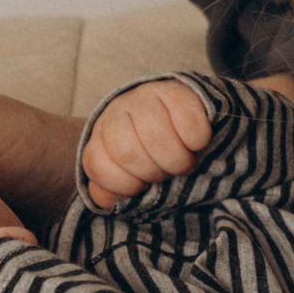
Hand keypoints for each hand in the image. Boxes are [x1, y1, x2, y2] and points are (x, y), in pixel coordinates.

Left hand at [83, 78, 212, 207]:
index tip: (141, 186)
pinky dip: (196, 142)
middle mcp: (117, 111)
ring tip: (183, 161)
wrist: (177, 107)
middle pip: (128, 153)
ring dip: (177, 161)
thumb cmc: (150, 150)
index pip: (97, 165)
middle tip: (167, 173)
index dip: (123, 185)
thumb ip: (112, 190)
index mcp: (100, 135)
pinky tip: (195, 144)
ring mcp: (145, 96)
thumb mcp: (127, 171)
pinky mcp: (177, 90)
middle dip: (153, 173)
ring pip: (158, 139)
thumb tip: (111, 202)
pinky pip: (189, 124)